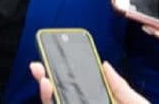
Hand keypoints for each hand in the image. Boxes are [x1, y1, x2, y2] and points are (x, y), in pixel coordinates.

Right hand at [29, 61, 149, 103]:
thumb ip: (119, 87)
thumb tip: (104, 65)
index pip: (76, 90)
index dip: (63, 76)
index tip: (54, 60)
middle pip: (61, 99)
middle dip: (46, 82)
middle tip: (38, 67)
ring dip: (46, 96)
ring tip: (45, 81)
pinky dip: (53, 103)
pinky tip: (53, 96)